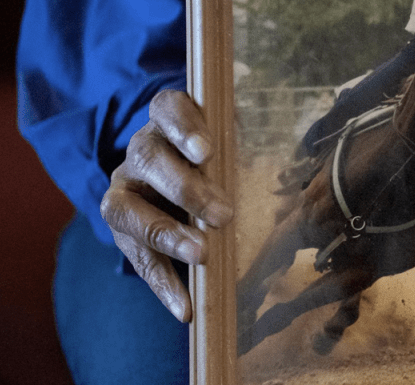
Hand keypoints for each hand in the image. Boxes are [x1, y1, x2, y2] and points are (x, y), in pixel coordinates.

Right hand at [99, 89, 232, 321]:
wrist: (172, 179)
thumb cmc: (216, 160)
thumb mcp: (228, 145)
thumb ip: (241, 151)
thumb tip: (293, 172)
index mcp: (167, 120)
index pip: (168, 108)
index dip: (185, 128)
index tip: (208, 151)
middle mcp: (140, 150)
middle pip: (150, 159)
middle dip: (186, 189)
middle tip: (221, 214)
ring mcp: (124, 189)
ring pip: (129, 209)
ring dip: (167, 235)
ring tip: (201, 255)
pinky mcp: (121, 230)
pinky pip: (138, 258)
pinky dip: (164, 285)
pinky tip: (186, 307)